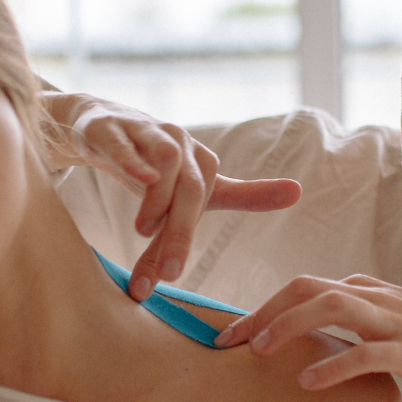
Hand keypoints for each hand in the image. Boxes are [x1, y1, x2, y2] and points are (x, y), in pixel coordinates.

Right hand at [43, 91, 299, 298]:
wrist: (102, 126)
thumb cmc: (154, 162)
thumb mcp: (196, 184)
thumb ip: (243, 194)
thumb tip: (299, 192)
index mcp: (202, 160)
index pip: (203, 202)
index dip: (188, 236)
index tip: (174, 275)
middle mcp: (180, 142)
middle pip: (191, 185)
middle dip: (180, 230)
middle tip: (167, 270)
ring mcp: (146, 131)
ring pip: (165, 159)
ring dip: (157, 197)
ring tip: (143, 231)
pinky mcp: (110, 128)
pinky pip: (122, 141)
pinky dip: (132, 159)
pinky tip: (139, 179)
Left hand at [215, 274, 401, 395]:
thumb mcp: (390, 320)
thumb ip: (354, 320)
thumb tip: (312, 332)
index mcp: (366, 290)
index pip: (302, 287)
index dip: (262, 307)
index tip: (232, 333)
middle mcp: (374, 298)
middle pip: (305, 288)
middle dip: (262, 312)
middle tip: (229, 341)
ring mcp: (393, 321)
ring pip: (331, 307)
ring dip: (289, 325)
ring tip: (260, 351)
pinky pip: (366, 353)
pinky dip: (333, 365)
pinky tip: (308, 381)